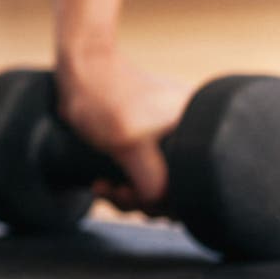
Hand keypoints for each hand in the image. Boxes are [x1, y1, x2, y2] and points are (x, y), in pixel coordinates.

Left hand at [55, 45, 188, 213]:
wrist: (80, 71)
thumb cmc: (104, 98)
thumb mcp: (129, 143)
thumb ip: (154, 180)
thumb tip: (168, 207)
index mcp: (198, 130)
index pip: (197, 184)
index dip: (168, 201)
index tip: (136, 197)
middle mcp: (191, 135)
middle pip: (178, 190)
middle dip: (144, 200)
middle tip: (116, 192)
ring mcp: (170, 140)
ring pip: (159, 187)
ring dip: (130, 195)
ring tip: (104, 187)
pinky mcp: (151, 145)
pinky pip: (146, 177)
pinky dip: (125, 186)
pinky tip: (103, 184)